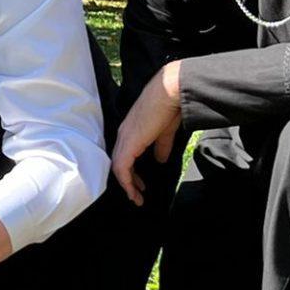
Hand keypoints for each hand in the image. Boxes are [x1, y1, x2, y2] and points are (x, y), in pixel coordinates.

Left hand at [111, 61, 182, 206]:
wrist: (170, 91)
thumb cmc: (169, 106)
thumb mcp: (164, 131)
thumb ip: (161, 145)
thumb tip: (161, 159)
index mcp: (131, 129)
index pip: (125, 153)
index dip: (131, 171)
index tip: (140, 183)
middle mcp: (124, 134)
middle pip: (119, 162)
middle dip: (128, 181)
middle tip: (137, 194)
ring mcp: (125, 138)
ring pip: (118, 167)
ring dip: (127, 185)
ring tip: (136, 197)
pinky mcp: (129, 143)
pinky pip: (121, 168)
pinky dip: (126, 181)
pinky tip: (134, 191)